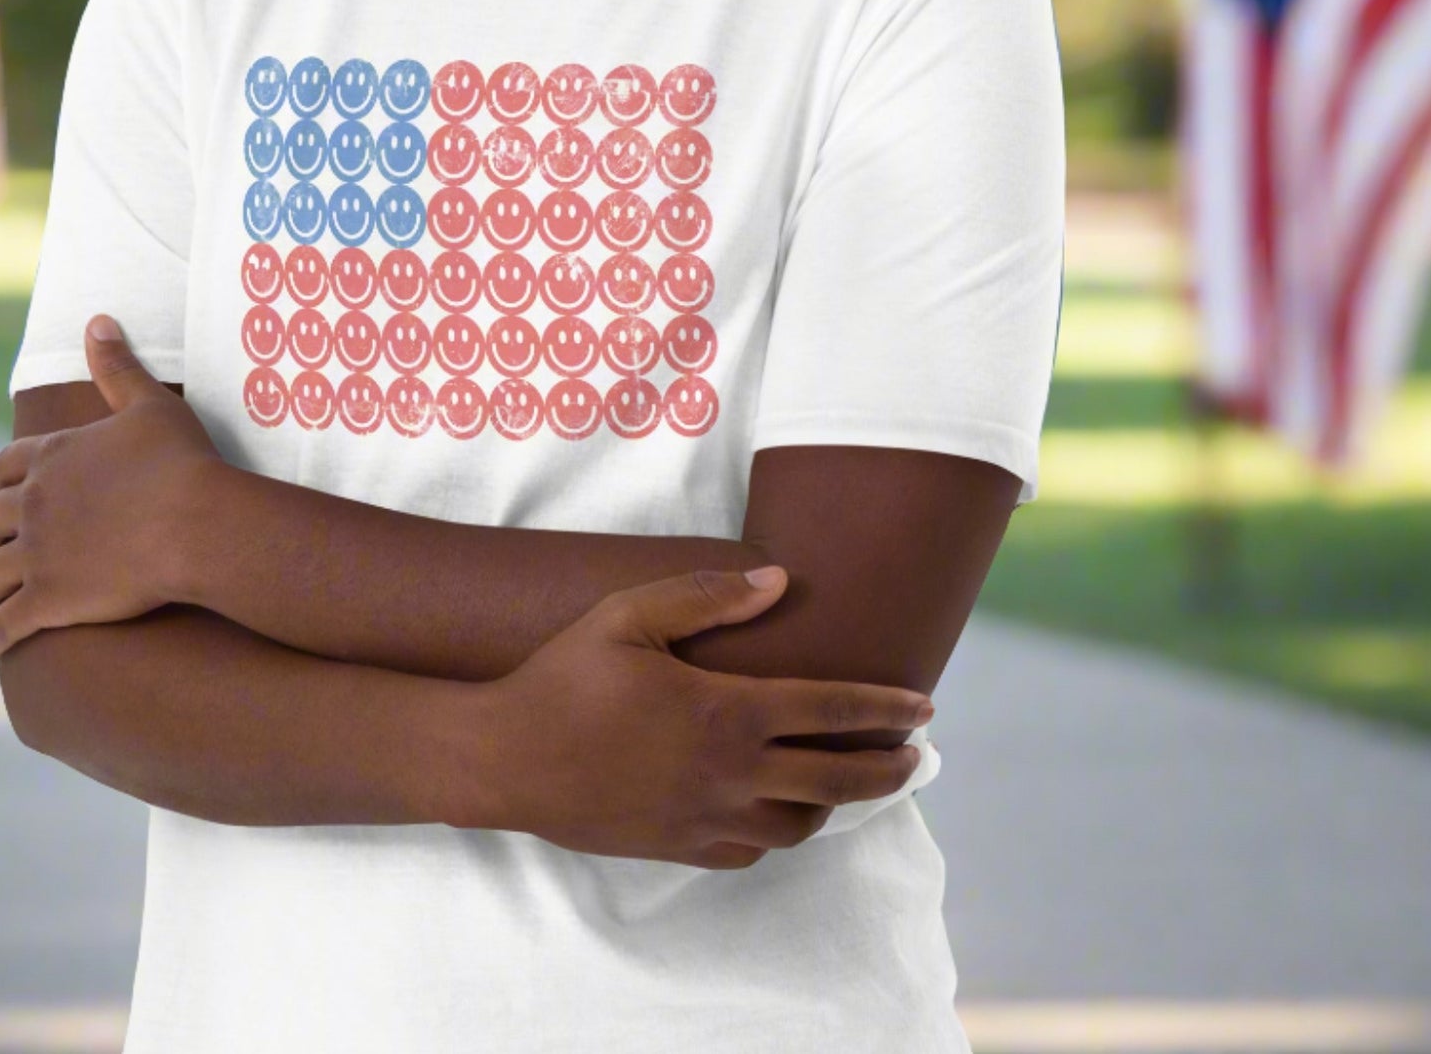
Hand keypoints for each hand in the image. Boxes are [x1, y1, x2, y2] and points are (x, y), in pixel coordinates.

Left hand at [0, 316, 224, 655]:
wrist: (197, 522)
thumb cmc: (182, 461)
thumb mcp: (149, 404)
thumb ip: (117, 365)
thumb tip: (96, 319)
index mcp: (52, 455)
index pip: (2, 468)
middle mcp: (34, 503)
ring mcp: (37, 553)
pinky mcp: (48, 598)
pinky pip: (6, 621)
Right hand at [466, 566, 930, 869]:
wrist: (506, 760)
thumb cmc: (564, 678)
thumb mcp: (628, 614)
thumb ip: (705, 594)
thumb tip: (778, 580)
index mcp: (726, 712)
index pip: (831, 711)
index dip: (885, 709)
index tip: (924, 707)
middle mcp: (729, 774)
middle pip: (836, 781)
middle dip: (886, 767)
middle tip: (915, 754)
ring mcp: (706, 819)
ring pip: (799, 825)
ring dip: (834, 802)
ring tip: (848, 778)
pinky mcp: (679, 847)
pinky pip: (752, 850)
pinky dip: (780, 832)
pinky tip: (779, 812)